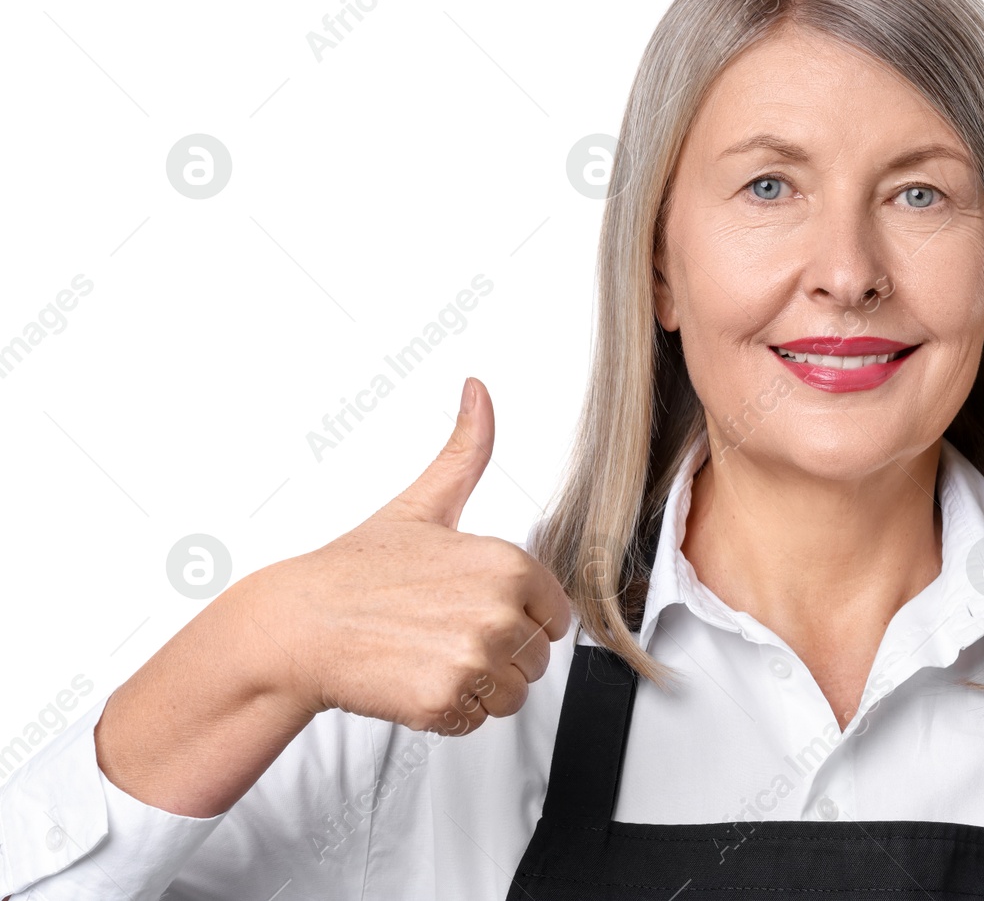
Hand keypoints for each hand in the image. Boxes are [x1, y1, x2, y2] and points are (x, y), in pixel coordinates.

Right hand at [249, 377, 571, 736]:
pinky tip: (414, 681)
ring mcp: (473, 659)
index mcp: (508, 563)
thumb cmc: (358, 570)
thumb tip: (478, 390)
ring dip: (477, 687)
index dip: (518, 617)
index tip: (472, 609)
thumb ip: (465, 451)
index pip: (556, 614)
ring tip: (428, 656)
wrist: (297, 626)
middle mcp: (499, 610)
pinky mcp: (446, 702)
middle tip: (441, 634)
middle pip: (537, 658)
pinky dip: (450, 713)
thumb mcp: (422, 504)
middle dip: (498, 654)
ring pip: (513, 695)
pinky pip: (477, 722)